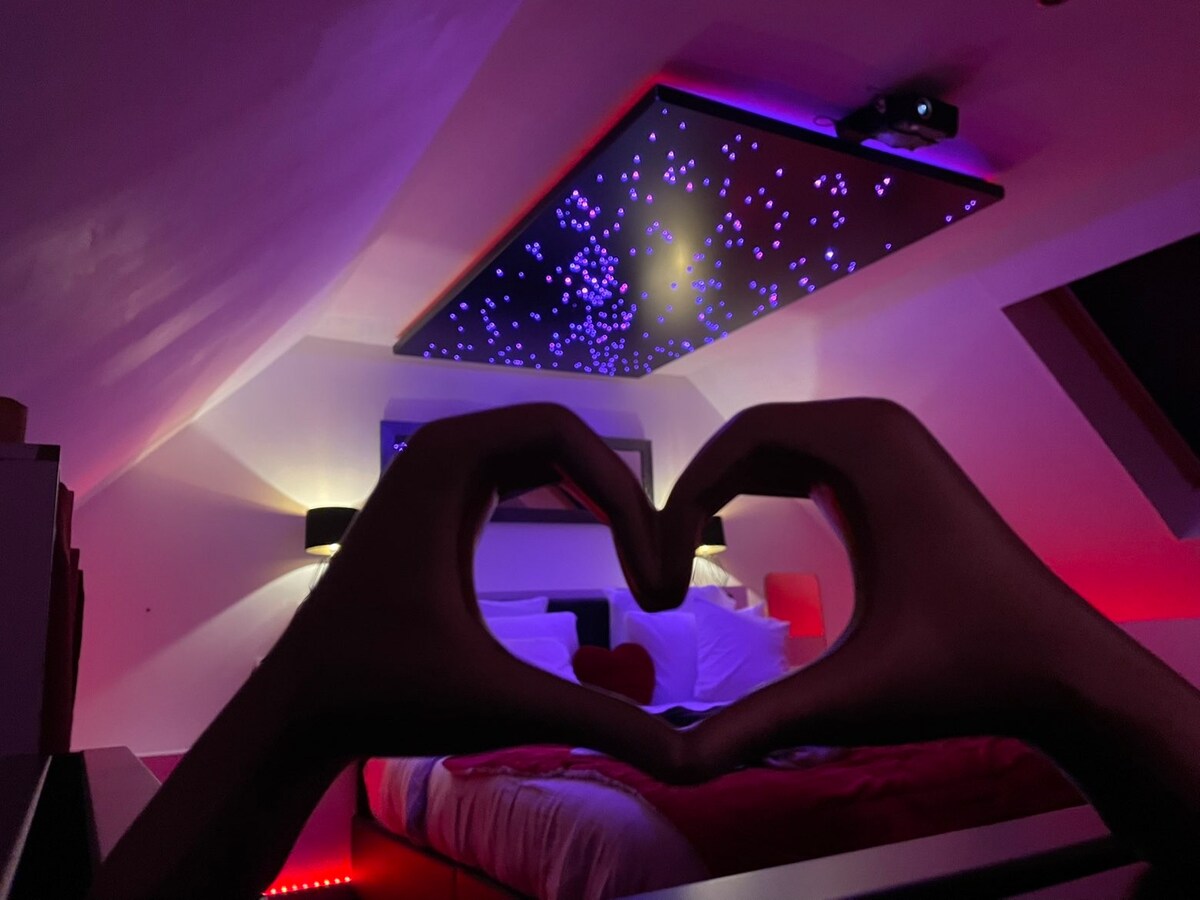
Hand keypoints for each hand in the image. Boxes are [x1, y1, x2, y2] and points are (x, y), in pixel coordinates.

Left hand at [284, 402, 690, 772]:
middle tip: (657, 569)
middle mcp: (438, 450)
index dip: (626, 495)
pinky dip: (568, 497)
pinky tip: (597, 538)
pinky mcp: (436, 504)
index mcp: (446, 461)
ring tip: (642, 560)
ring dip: (599, 495)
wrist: (299, 710)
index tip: (652, 579)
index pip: (565, 434)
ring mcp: (433, 474)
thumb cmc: (387, 695)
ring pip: (542, 452)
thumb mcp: (501, 702)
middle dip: (621, 494)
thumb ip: (598, 721)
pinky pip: (518, 473)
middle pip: (561, 436)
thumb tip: (691, 762)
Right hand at [659, 398, 1199, 875]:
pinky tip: (736, 534)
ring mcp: (894, 444)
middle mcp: (878, 426)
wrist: (1063, 671)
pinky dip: (762, 488)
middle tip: (661, 564)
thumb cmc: (966, 672)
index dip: (683, 497)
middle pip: (752, 436)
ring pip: (778, 445)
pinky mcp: (898, 472)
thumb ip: (755, 724)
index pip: (739, 439)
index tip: (658, 569)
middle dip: (697, 493)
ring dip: (725, 489)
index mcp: (866, 445)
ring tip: (686, 553)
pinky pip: (809, 460)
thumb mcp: (851, 696)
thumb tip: (671, 765)